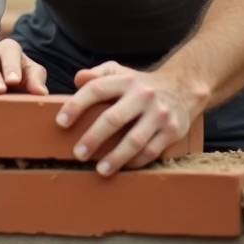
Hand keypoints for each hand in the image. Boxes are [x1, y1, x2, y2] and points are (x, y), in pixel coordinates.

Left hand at [56, 62, 199, 175]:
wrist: (182, 88)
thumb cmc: (140, 84)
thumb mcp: (119, 72)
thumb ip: (97, 74)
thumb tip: (78, 79)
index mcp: (125, 80)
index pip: (97, 89)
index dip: (76, 105)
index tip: (60, 122)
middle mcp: (143, 96)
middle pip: (114, 118)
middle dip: (93, 138)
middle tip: (77, 154)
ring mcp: (159, 114)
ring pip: (134, 140)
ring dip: (115, 157)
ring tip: (99, 170)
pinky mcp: (172, 131)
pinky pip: (151, 151)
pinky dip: (135, 162)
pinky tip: (121, 169)